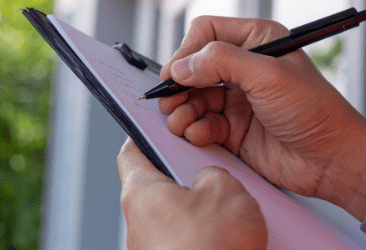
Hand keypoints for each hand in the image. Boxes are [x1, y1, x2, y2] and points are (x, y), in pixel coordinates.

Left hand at [117, 138, 266, 249]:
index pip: (131, 152)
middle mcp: (138, 223)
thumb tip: (209, 181)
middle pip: (160, 185)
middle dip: (188, 176)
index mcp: (141, 192)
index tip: (159, 127)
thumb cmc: (211, 247)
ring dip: (203, 209)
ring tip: (233, 207)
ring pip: (178, 216)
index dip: (146, 135)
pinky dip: (208, 235)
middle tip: (214, 168)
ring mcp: (153, 249)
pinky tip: (233, 236)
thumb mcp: (225, 188)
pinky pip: (189, 241)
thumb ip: (213, 173)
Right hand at [158, 16, 365, 219]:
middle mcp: (245, 67)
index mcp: (258, 40)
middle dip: (179, 84)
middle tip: (169, 101)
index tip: (175, 74)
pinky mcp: (234, 130)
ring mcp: (238, 99)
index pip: (207, 32)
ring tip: (181, 121)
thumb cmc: (314, 110)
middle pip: (194, 67)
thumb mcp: (269, 76)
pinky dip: (194, 129)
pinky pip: (201, 124)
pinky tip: (200, 135)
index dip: (187, 51)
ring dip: (182, 110)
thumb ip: (222, 62)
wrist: (333, 159)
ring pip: (193, 98)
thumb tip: (181, 66)